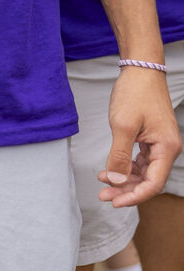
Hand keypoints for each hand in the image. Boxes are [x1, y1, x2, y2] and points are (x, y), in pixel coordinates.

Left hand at [99, 66, 181, 205]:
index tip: (114, 202)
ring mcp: (160, 144)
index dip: (134, 196)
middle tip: (103, 195)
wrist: (141, 68)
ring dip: (124, 179)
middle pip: (148, 180)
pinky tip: (109, 169)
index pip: (153, 183)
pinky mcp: (152, 138)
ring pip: (143, 171)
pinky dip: (125, 166)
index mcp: (167, 148)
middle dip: (125, 189)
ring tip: (102, 182)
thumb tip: (116, 180)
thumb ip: (119, 156)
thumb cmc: (135, 92)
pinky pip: (140, 160)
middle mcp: (167, 149)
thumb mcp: (123, 125)